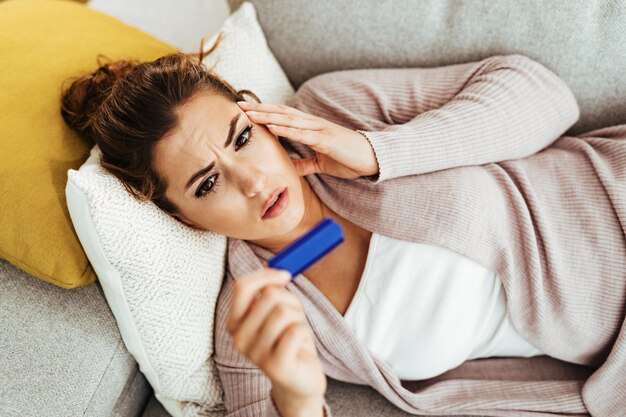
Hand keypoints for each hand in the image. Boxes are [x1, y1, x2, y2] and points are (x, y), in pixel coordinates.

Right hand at [226, 267, 326, 402]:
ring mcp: (255, 354)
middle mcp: (239, 339)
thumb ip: (272, 292)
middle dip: (290, 301)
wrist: (299, 380)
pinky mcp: (275, 366)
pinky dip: (304, 333)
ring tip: (295, 333)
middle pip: (269, 296)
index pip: (242, 287)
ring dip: (298, 318)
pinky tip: (300, 346)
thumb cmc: (288, 340)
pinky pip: (295, 331)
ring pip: (284, 313)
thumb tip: (278, 272)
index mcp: (235, 323)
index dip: (266, 275)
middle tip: (294, 317)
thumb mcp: (278, 311)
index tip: (285, 275)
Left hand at [237, 101, 378, 179]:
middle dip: (259, 109)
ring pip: (288, 119)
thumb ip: (305, 164)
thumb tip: (289, 168)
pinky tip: (271, 127)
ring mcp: (319, 129)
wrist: (373, 159)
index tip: (246, 111)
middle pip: (281, 112)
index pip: (283, 116)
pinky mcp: (325, 139)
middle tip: (238, 105)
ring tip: (249, 113)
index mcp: (312, 128)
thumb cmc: (350, 159)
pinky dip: (285, 129)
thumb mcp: (322, 163)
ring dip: (267, 116)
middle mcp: (313, 124)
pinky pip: (302, 133)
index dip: (265, 112)